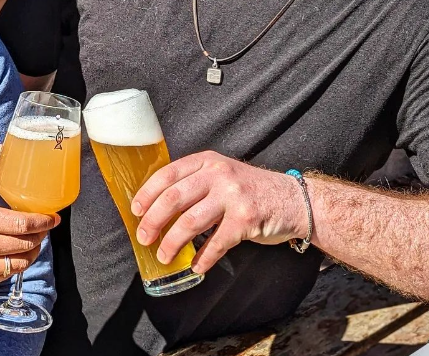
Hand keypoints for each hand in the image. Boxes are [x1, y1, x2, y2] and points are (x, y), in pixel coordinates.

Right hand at [0, 148, 59, 291]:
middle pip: (24, 243)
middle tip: (46, 227)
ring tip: (34, 241)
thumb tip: (1, 152)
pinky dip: (16, 265)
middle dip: (41, 235)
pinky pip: (5, 275)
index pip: (20, 222)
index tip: (53, 217)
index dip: (42, 221)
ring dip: (32, 252)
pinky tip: (16, 255)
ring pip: (18, 262)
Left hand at [131, 151, 306, 273]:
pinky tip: (195, 266)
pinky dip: (203, 258)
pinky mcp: (246, 220)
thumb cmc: (248, 190)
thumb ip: (194, 183)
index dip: (147, 193)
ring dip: (173, 243)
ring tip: (164, 256)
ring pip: (191, 222)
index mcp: (206, 161)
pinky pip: (217, 243)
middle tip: (144, 237)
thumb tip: (156, 208)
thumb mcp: (220, 174)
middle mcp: (218, 174)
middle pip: (174, 198)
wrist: (292, 199)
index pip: (168, 174)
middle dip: (153, 220)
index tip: (135, 210)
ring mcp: (233, 196)